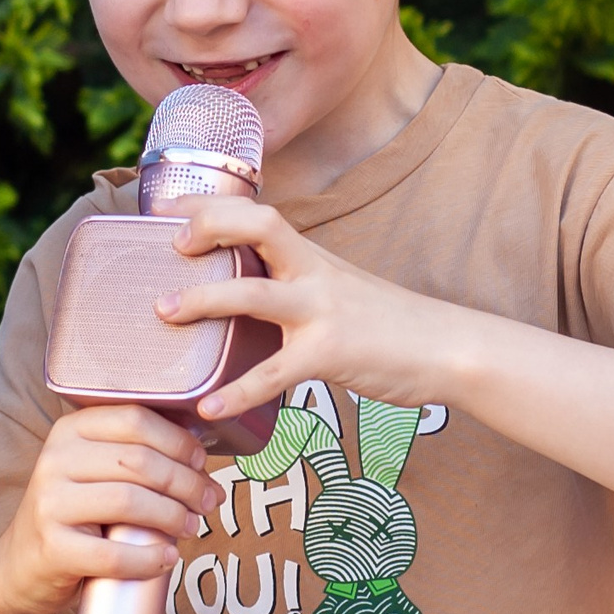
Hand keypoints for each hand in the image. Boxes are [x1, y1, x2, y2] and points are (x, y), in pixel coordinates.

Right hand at [0, 406, 218, 613]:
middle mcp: (55, 459)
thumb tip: (202, 457)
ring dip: (174, 516)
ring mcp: (50, 503)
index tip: (202, 462)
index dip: (179, 441)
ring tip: (193, 527)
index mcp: (70, 430)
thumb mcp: (95, 472)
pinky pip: (113, 553)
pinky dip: (149, 558)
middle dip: (186, 482)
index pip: (136, 420)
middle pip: (139, 461)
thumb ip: (135, 456)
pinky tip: (167, 558)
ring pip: (130, 501)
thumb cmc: (75, 515)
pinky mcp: (52, 548)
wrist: (22, 565)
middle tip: (208, 501)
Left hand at [160, 196, 451, 418]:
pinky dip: (237, 392)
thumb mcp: (340, 288)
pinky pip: (273, 373)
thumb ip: (297, 285)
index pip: (257, 212)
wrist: (448, 348)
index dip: (209, 206)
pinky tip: (208, 408)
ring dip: (204, 299)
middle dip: (207, 227)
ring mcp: (322, 311)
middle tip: (170, 247)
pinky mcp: (330, 354)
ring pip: (254, 293)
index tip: (166, 211)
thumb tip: (249, 295)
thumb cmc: (390, 323)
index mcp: (311, 257)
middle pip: (257, 226)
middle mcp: (314, 272)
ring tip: (164, 312)